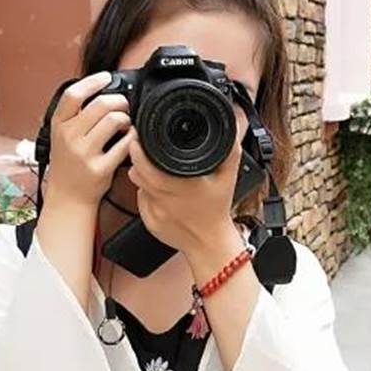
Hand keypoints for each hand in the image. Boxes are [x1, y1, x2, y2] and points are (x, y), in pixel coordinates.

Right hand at [45, 72, 134, 209]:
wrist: (68, 196)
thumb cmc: (68, 163)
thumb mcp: (62, 135)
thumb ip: (76, 115)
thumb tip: (100, 91)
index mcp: (59, 125)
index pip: (73, 94)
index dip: (92, 81)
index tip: (106, 77)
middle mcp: (69, 137)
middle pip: (100, 104)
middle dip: (118, 100)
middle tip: (124, 104)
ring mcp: (84, 153)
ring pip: (115, 121)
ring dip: (126, 118)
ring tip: (126, 123)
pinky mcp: (100, 169)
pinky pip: (124, 145)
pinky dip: (132, 138)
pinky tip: (130, 139)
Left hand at [127, 126, 243, 260]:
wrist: (210, 244)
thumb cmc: (218, 210)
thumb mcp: (229, 177)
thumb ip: (231, 149)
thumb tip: (232, 125)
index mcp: (180, 187)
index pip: (147, 166)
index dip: (139, 151)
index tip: (139, 138)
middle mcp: (164, 200)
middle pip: (137, 173)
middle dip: (137, 159)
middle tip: (141, 147)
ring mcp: (154, 212)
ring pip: (138, 185)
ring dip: (141, 174)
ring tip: (152, 167)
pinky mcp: (149, 222)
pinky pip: (141, 200)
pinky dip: (146, 191)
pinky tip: (160, 190)